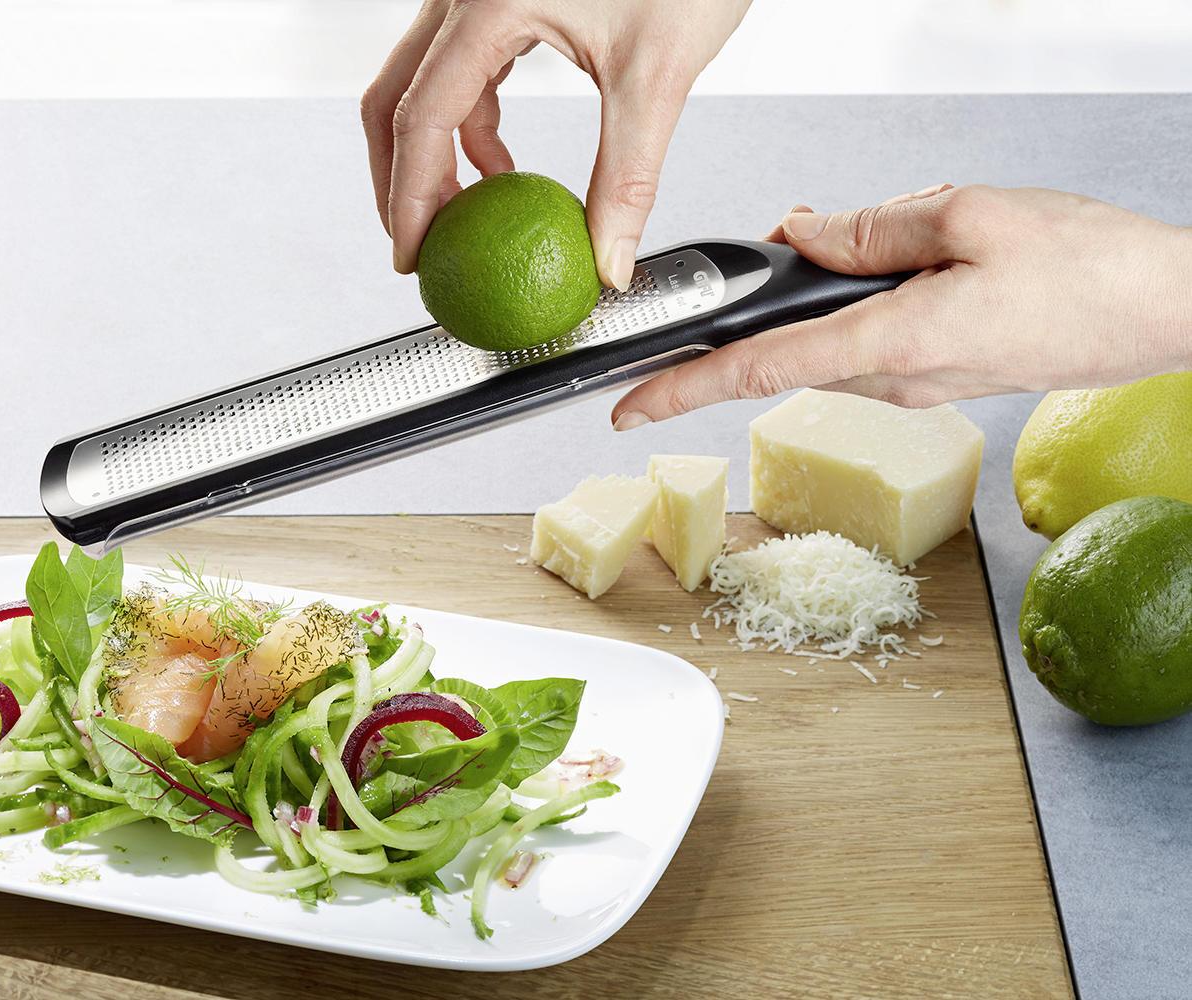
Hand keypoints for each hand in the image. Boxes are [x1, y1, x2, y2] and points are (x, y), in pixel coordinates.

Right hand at [362, 0, 751, 288]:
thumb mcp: (657, 74)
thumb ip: (627, 175)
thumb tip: (608, 256)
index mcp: (489, 4)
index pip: (419, 119)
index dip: (408, 199)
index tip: (414, 253)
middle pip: (394, 99)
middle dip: (399, 181)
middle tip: (419, 243)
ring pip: (421, 83)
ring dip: (432, 155)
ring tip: (463, 216)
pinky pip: (461, 70)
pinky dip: (469, 126)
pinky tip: (500, 167)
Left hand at [611, 184, 1191, 428]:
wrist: (1168, 310)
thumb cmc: (1089, 266)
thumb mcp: (970, 213)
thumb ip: (870, 228)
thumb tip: (800, 235)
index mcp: (893, 343)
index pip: (758, 370)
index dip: (681, 390)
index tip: (627, 407)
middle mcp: (896, 380)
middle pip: (789, 348)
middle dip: (772, 304)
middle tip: (790, 250)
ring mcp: (918, 388)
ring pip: (833, 340)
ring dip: (834, 294)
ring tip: (905, 244)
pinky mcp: (938, 379)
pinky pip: (872, 342)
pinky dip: (868, 303)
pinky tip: (921, 265)